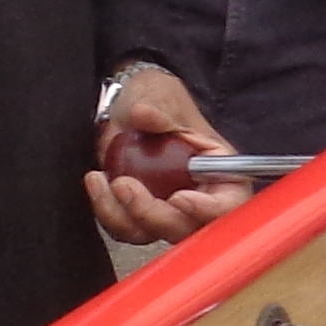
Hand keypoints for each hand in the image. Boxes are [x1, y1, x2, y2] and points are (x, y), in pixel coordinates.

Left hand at [87, 62, 240, 245]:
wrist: (129, 107)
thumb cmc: (158, 99)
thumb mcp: (160, 93)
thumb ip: (157, 107)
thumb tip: (145, 114)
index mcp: (219, 168)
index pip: (228, 203)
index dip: (208, 209)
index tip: (178, 198)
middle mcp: (198, 196)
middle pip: (187, 228)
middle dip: (153, 214)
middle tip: (125, 184)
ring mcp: (169, 209)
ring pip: (151, 233)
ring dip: (122, 214)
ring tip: (102, 179)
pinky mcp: (140, 215)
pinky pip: (125, 228)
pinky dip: (107, 210)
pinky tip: (97, 181)